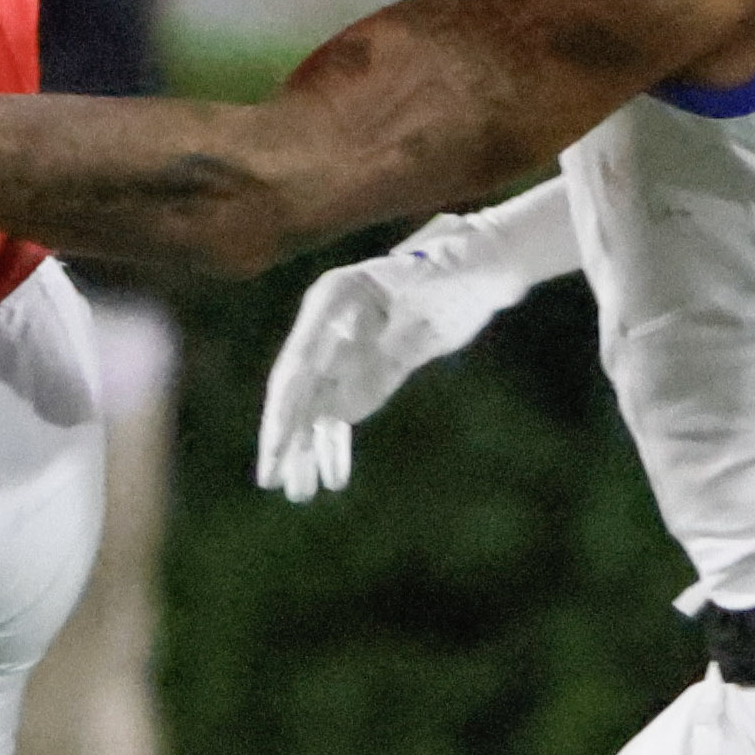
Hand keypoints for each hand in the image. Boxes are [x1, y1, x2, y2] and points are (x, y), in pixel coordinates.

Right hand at [255, 211, 539, 499]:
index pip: (301, 358)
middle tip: (271, 478)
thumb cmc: (467, 262)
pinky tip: (331, 478)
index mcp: (336, 296)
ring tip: (298, 492)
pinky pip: (342, 416)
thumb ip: (417, 300)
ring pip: (315, 408)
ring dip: (305, 450)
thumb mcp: (453, 272)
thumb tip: (376, 329)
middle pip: (298, 387)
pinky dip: (335, 447)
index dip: (285, 404)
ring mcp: (347, 352)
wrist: (483, 270)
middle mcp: (330, 324)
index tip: (277, 442)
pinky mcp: (368, 374)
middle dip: (284, 434)